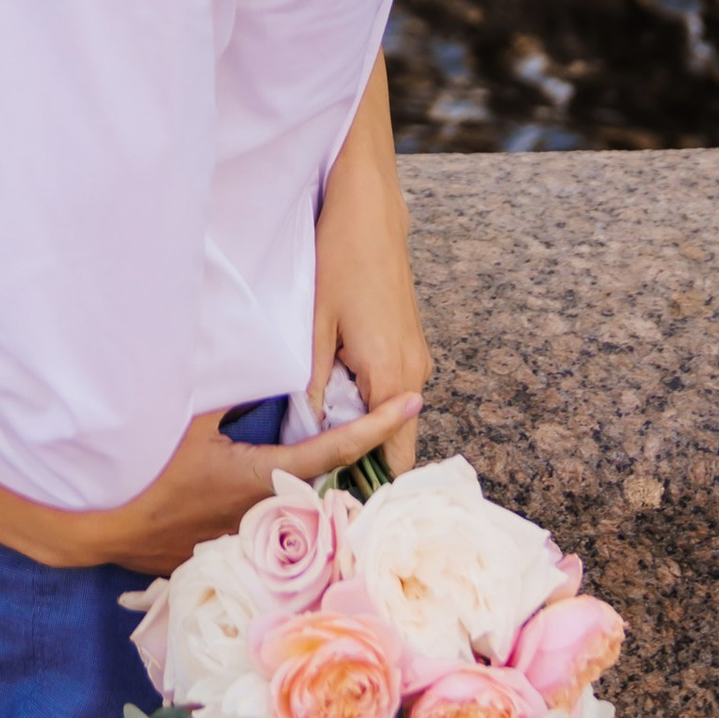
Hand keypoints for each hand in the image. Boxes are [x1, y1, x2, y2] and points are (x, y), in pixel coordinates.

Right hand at [67, 390, 424, 578]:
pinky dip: (281, 507)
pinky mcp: (222, 549)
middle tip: (383, 424)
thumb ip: (227, 385)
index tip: (412, 402)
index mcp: (261, 480)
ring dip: (319, 484)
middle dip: (355, 458)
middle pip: (325, 486)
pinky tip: (279, 494)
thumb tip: (259, 346)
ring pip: (297, 508)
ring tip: (344, 455)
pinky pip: (266, 528)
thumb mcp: (186, 418)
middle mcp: (265, 516)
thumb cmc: (141, 469)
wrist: (96, 525)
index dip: (374, 426)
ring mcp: (245, 539)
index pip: (332, 449)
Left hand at [311, 58, 431, 478]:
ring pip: (390, 416)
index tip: (333, 510)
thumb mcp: (314, 327)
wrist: (369, 207)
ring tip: (316, 450)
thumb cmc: (340, 259)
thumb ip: (311, 388)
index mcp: (393, 378)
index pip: (394, 463)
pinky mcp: (407, 342)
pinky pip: (388, 390)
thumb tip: (303, 437)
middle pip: (394, 444)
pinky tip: (328, 401)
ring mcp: (415, 357)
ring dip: (359, 432)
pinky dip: (364, 404)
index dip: (365, 490)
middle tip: (315, 486)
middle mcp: (415, 374)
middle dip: (359, 465)